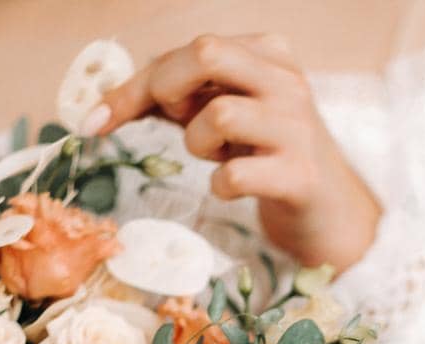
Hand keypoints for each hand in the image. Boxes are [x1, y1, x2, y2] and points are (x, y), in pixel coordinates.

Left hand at [91, 33, 381, 270]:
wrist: (330, 212)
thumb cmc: (268, 155)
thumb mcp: (229, 112)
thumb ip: (178, 97)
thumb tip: (104, 103)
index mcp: (270, 54)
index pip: (190, 49)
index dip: (135, 84)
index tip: (95, 120)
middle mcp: (287, 82)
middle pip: (206, 52)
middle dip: (167, 89)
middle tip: (174, 123)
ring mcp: (298, 128)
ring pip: (218, 114)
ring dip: (198, 144)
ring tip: (220, 157)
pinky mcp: (300, 176)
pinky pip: (235, 174)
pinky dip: (220, 184)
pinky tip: (234, 186)